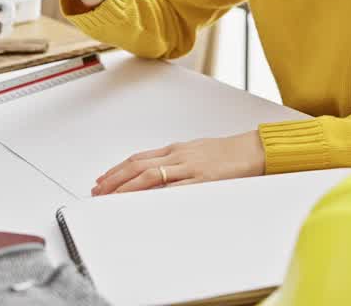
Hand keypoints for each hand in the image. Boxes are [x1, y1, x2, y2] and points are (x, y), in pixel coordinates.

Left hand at [91, 131, 265, 195]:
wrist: (253, 150)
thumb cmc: (227, 154)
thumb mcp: (197, 153)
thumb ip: (178, 163)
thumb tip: (158, 175)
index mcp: (176, 150)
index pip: (139, 158)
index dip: (117, 170)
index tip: (102, 180)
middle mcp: (179, 155)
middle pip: (138, 165)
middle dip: (114, 179)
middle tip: (98, 191)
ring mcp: (189, 167)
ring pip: (151, 174)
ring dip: (127, 186)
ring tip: (111, 197)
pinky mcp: (202, 179)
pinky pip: (175, 187)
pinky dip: (157, 194)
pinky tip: (144, 201)